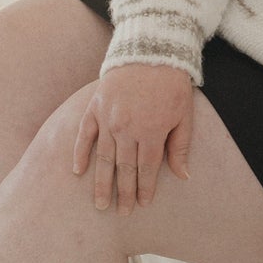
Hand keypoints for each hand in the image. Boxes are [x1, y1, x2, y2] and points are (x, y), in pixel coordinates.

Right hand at [72, 63, 194, 213]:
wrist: (152, 50)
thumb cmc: (172, 84)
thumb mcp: (184, 115)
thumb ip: (180, 147)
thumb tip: (183, 177)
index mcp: (152, 132)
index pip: (146, 169)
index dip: (145, 189)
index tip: (142, 205)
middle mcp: (127, 129)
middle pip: (124, 168)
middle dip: (123, 193)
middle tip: (121, 213)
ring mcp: (108, 118)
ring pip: (104, 158)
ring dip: (102, 182)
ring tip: (100, 203)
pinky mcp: (96, 107)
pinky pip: (85, 135)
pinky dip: (80, 153)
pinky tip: (78, 171)